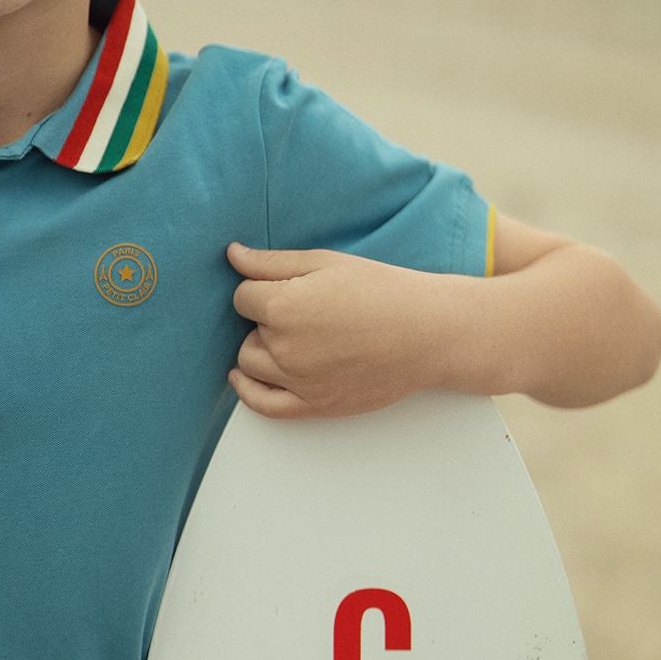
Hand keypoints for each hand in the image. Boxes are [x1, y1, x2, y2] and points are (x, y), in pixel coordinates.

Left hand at [226, 244, 448, 419]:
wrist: (428, 332)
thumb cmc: (381, 290)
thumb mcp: (325, 262)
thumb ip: (271, 262)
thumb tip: (232, 254)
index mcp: (284, 306)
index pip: (243, 297)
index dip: (262, 289)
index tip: (289, 287)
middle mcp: (285, 348)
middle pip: (248, 331)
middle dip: (266, 319)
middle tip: (304, 312)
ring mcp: (298, 381)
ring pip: (250, 364)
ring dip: (262, 349)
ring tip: (294, 337)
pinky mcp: (314, 405)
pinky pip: (263, 405)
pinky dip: (248, 390)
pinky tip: (244, 375)